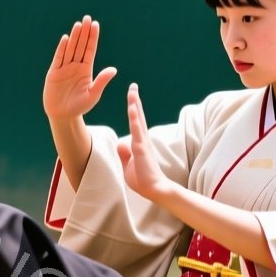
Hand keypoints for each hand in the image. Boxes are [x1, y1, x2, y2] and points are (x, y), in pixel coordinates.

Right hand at [42, 15, 116, 120]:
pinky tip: (65, 38)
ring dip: (74, 37)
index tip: (95, 25)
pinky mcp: (54, 73)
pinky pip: (58, 58)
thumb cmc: (80, 107)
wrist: (63, 116)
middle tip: (87, 18)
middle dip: (84, 32)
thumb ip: (101, 81)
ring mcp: (64, 68)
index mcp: (86, 70)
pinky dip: (62, 49)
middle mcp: (75, 66)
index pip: (90, 50)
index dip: (92, 38)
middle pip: (80, 46)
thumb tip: (114, 69)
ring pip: (70, 49)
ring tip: (78, 24)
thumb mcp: (93, 94)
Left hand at [118, 83, 173, 201]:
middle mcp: (142, 140)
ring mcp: (142, 143)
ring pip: (138, 119)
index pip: (135, 122)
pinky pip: (137, 130)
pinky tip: (133, 108)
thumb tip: (121, 142)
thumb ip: (124, 154)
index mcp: (139, 143)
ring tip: (132, 90)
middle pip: (138, 116)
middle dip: (135, 101)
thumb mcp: (128, 165)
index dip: (133, 109)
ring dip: (135, 104)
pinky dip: (135, 118)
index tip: (132, 97)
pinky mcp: (141, 148)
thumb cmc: (143, 180)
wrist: (153, 190)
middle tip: (133, 86)